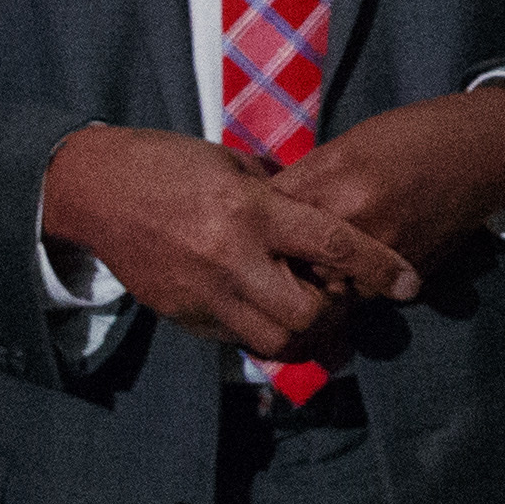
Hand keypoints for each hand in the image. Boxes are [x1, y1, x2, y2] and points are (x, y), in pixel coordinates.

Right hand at [39, 126, 420, 363]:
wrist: (95, 190)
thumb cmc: (169, 162)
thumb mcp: (233, 165)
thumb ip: (281, 193)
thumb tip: (324, 213)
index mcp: (251, 211)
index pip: (331, 244)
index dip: (377, 266)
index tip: (409, 283)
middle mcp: (230, 258)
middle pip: (307, 315)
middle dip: (334, 313)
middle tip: (337, 296)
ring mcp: (203, 293)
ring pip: (274, 340)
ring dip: (301, 331)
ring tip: (304, 306)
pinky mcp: (181, 314)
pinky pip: (236, 339)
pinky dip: (260, 329)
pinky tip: (262, 305)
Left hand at [271, 84, 504, 279]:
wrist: (482, 155)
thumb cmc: (411, 137)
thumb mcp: (348, 143)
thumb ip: (306, 178)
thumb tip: (267, 205)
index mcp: (332, 180)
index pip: (270, 217)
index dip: (254, 226)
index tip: (245, 231)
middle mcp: (353, 221)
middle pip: (291, 262)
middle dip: (278, 265)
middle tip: (271, 263)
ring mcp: (381, 253)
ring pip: (325, 289)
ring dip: (314, 286)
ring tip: (308, 277)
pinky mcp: (405, 275)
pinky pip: (362, 296)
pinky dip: (350, 291)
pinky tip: (349, 277)